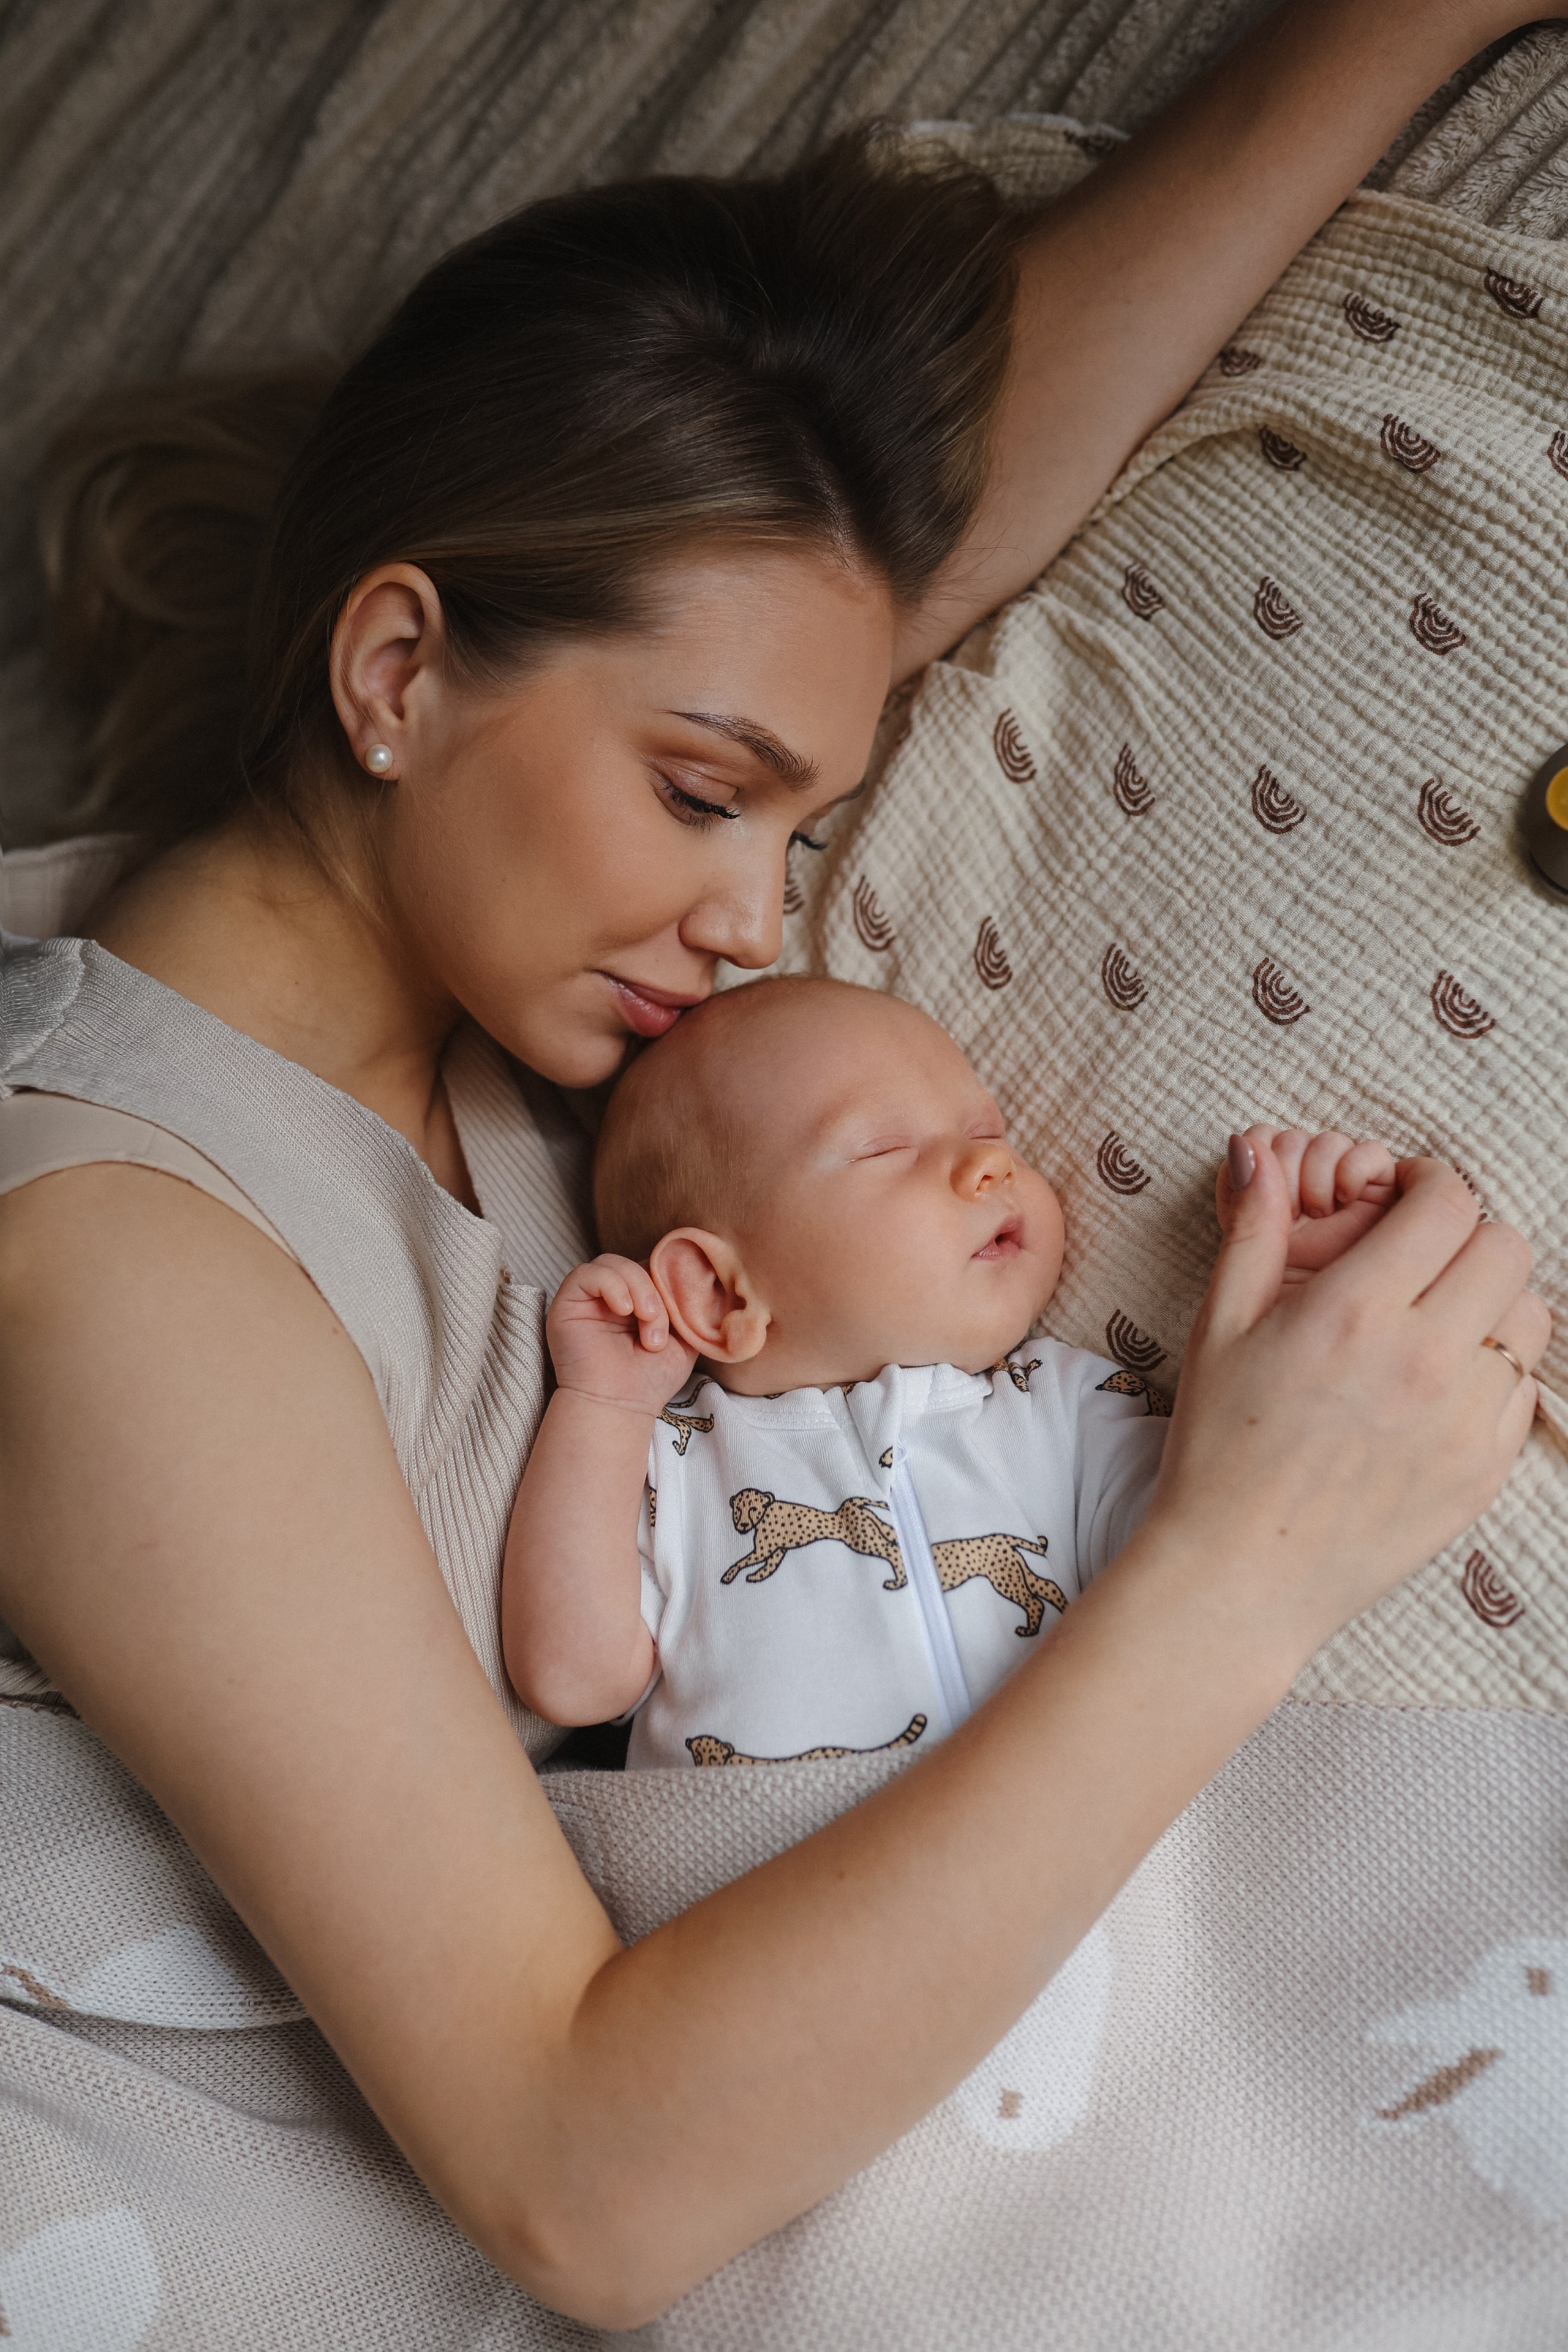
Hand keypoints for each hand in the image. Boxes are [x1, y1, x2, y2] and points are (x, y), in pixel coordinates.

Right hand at [546, 1255, 696, 1415]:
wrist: (620, 1406)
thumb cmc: (650, 1379)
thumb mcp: (684, 1338)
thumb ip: (688, 1306)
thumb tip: (694, 1273)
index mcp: (636, 1300)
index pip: (652, 1265)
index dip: (668, 1278)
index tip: (681, 1310)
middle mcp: (610, 1296)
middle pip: (634, 1262)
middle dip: (655, 1289)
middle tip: (659, 1326)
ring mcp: (588, 1299)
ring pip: (612, 1262)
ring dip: (638, 1289)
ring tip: (647, 1324)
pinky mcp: (566, 1303)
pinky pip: (585, 1273)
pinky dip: (612, 1285)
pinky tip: (623, 1310)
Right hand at [1155, 1150, 1550, 1665]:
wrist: (1241, 1574)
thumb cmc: (1219, 1448)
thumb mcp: (1219, 1326)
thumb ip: (1255, 1230)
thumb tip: (1256, 1148)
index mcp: (1354, 1311)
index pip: (1448, 1203)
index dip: (1431, 1185)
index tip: (1404, 1201)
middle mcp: (1423, 1359)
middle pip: (1506, 1248)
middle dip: (1465, 1237)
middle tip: (1421, 1259)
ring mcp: (1464, 1420)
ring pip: (1528, 1318)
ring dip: (1489, 1304)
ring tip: (1434, 1325)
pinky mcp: (1484, 1471)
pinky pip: (1525, 1392)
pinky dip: (1493, 1376)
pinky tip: (1436, 1390)